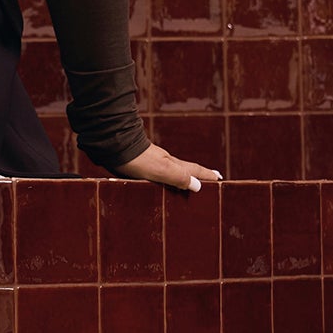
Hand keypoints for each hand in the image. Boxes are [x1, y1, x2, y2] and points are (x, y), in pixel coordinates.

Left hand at [105, 143, 222, 193]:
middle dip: (199, 176)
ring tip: (189, 183)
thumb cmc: (137, 159)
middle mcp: (165, 163)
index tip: (220, 178)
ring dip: (183, 177)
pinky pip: (160, 175)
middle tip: (210, 180)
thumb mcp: (161, 170)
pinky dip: (168, 179)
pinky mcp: (140, 166)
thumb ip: (178, 177)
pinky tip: (161, 182)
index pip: (194, 171)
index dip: (207, 176)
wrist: (113, 146)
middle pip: (186, 170)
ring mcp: (153, 163)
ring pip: (173, 171)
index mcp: (173, 165)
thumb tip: (199, 186)